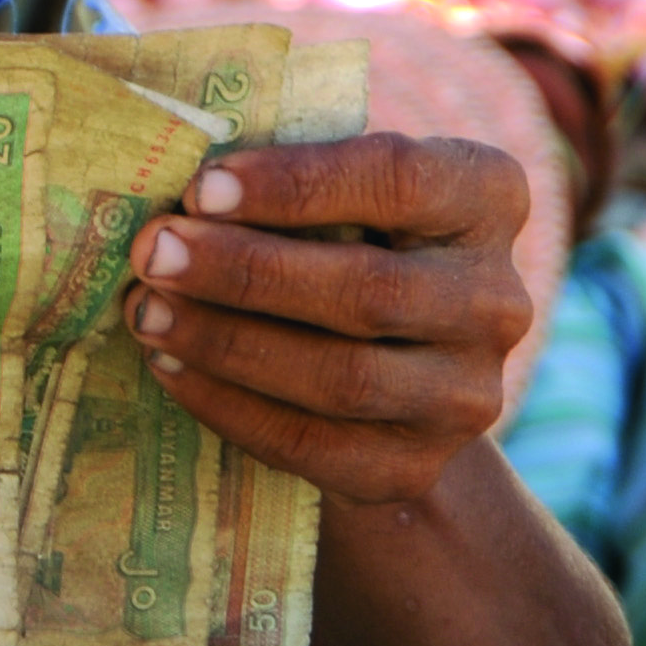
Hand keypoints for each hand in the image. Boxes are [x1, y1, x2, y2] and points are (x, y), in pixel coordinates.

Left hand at [120, 133, 535, 505]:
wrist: (388, 375)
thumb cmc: (343, 243)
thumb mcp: (339, 194)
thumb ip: (287, 181)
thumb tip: (173, 179)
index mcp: (486, 198)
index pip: (399, 179)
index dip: (296, 184)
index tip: (201, 189)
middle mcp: (496, 300)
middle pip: (369, 291)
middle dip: (245, 272)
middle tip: (155, 253)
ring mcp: (465, 395)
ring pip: (341, 377)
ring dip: (227, 343)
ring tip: (148, 312)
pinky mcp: (415, 467)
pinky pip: (311, 444)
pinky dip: (229, 406)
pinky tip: (170, 366)